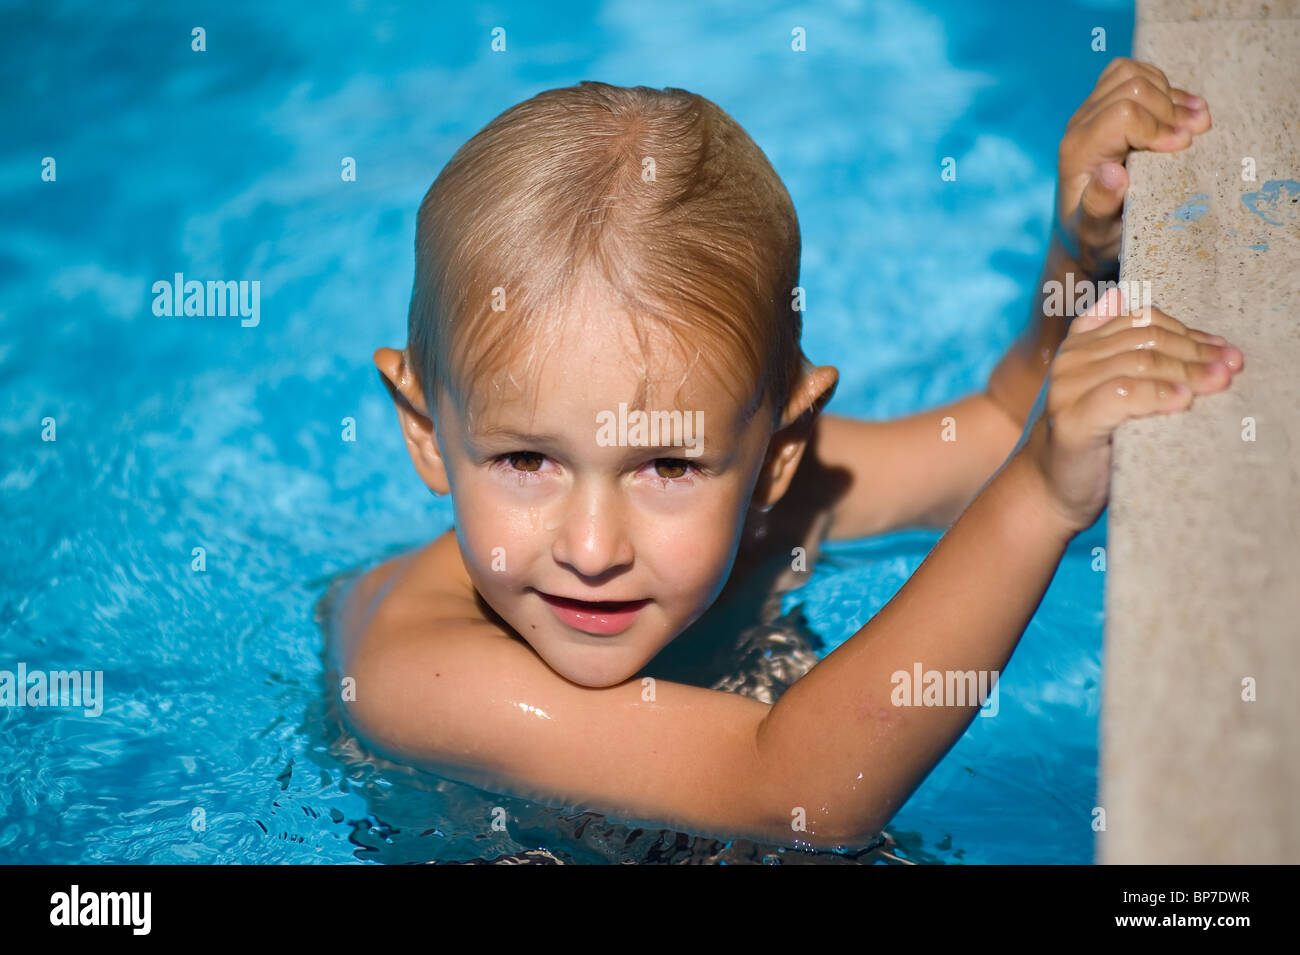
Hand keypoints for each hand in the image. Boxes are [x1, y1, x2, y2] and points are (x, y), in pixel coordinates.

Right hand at [1019, 287, 1242, 532]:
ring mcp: (1067, 389)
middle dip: (1195, 352)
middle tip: (1231, 367)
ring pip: (1139, 363)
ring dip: (1186, 372)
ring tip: (1218, 382)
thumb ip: (1115, 348)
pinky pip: (1124, 395)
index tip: (1222, 350)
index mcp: (1080, 346)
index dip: (1188, 331)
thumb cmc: (1088, 441)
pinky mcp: (1072, 419)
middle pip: (1145, 341)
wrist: (1050, 490)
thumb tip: (1119, 296)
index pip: (1141, 321)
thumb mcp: (1102, 388)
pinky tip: (1183, 402)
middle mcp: (1070, 360)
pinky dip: (1158, 395)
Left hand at [1055, 58, 1211, 278]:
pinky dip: (1164, 87)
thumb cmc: (1092, 237)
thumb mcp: (1095, 233)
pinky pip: (1132, 75)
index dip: (1159, 126)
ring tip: (1197, 121)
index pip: (1124, 114)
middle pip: (1132, 86)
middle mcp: (1079, 126)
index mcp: (1078, 151)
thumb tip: (1112, 173)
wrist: (1082, 234)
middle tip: (1200, 132)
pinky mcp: (1103, 108)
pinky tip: (1187, 110)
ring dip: (1170, 93)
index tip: (1184, 148)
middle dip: (1170, 108)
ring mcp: (1090, 113)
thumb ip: (1100, 206)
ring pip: (1132, 74)